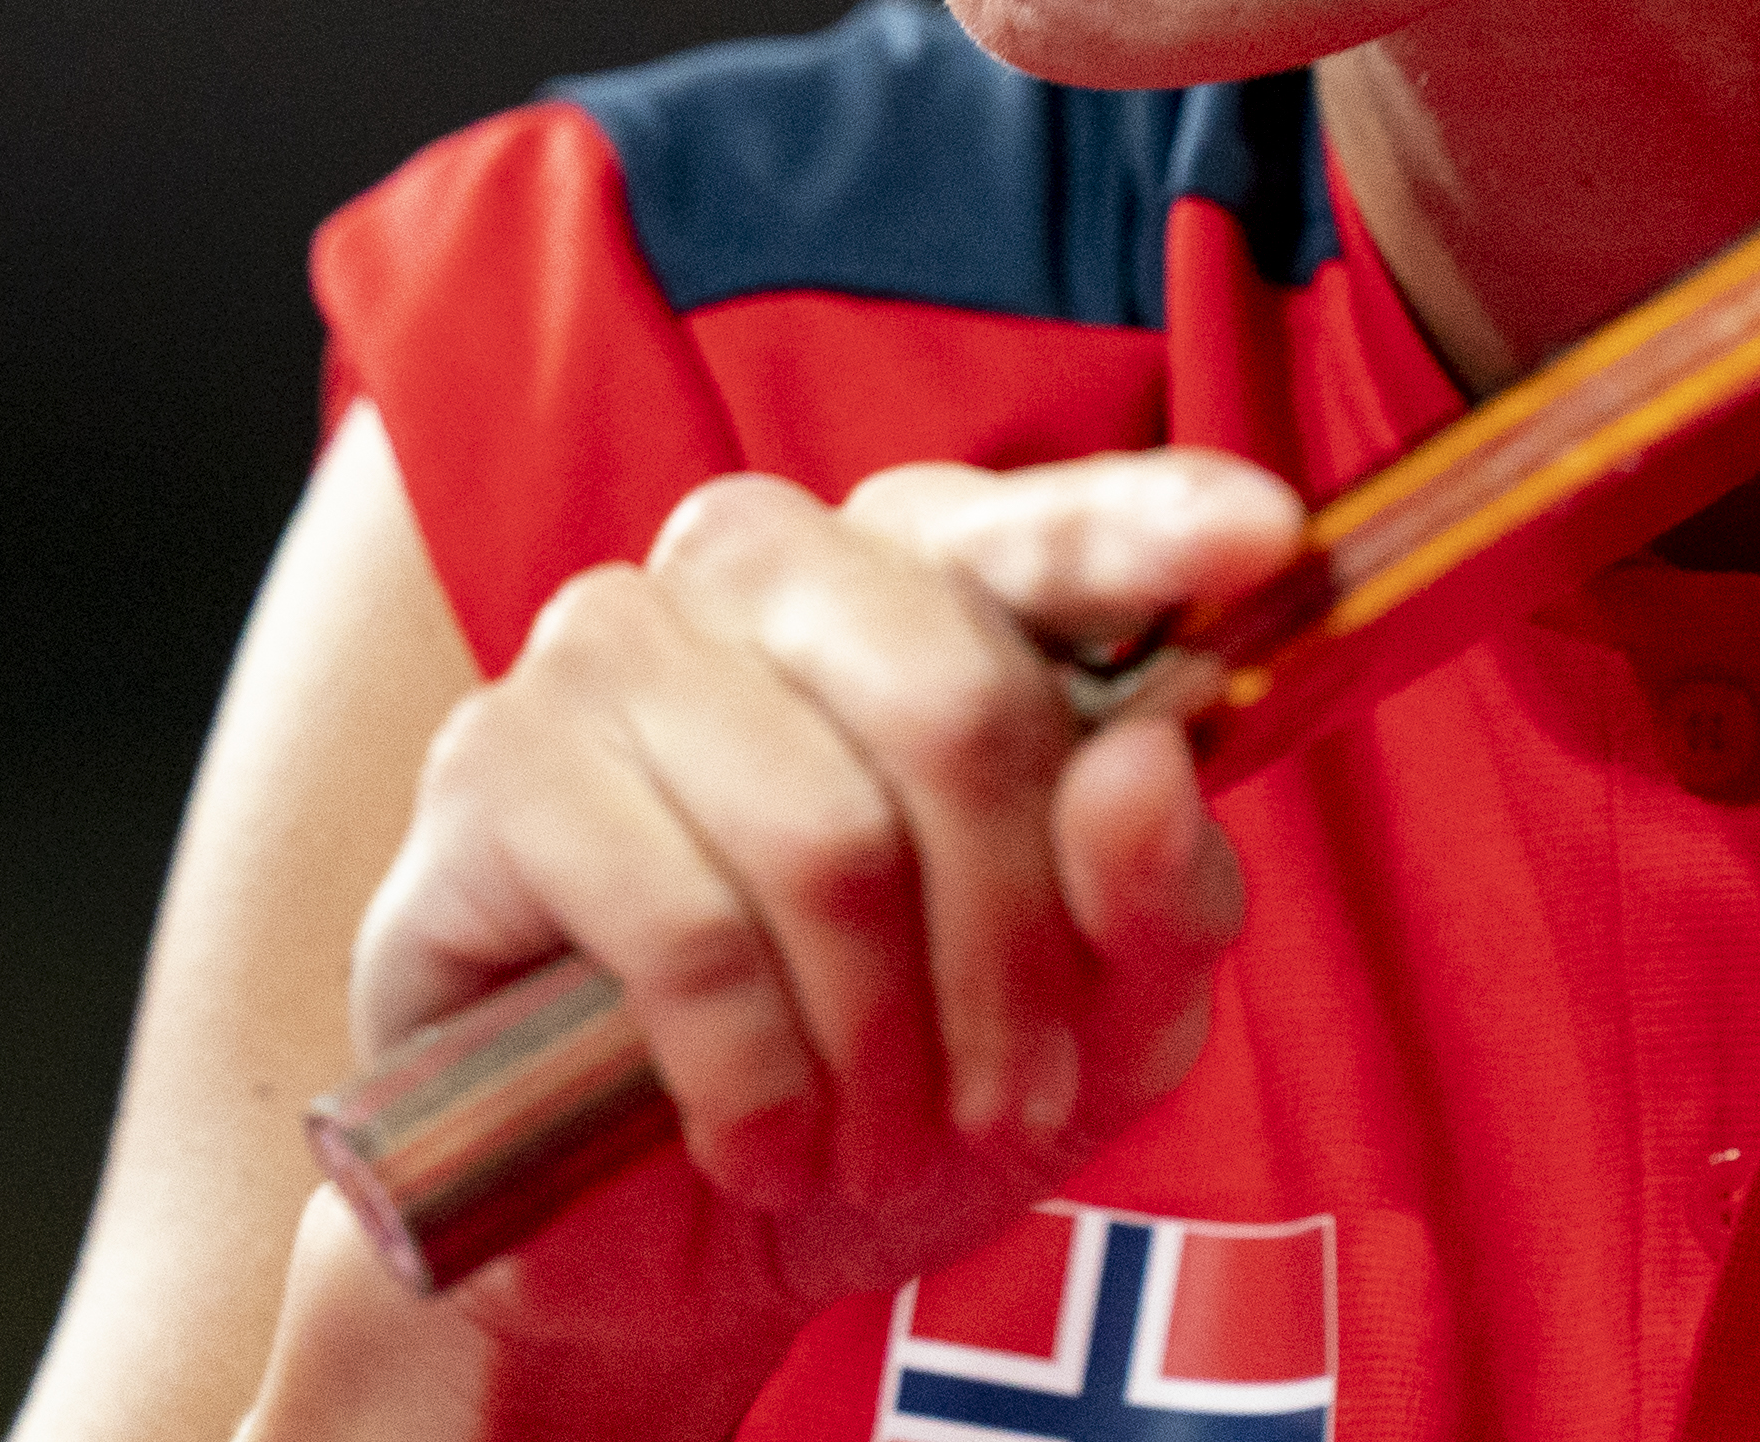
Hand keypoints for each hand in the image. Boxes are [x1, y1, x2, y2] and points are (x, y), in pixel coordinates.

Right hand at [345, 446, 1305, 1414]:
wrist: (656, 1234)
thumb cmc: (893, 1080)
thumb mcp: (1093, 1031)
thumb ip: (1157, 905)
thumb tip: (1149, 769)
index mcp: (925, 578)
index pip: (1043, 525)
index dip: (1148, 527)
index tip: (1264, 536)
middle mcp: (765, 564)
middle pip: (956, 700)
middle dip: (1010, 952)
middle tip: (1006, 1102)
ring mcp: (612, 643)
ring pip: (824, 835)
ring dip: (879, 1046)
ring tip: (875, 1138)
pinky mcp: (494, 767)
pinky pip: (681, 925)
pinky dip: (754, 1080)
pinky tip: (756, 1137)